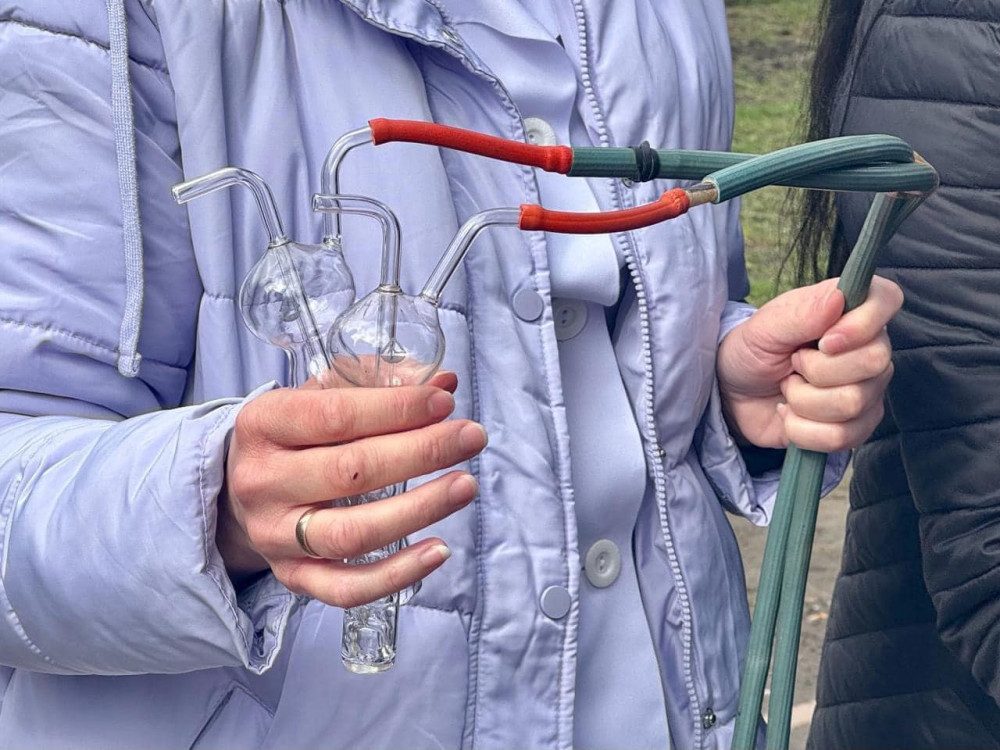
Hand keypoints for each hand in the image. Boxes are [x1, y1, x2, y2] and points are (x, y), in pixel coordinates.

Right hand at [217, 371, 485, 606]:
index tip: (444, 403)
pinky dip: (397, 574)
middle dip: (421, 452)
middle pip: (350, 472)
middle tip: (471, 437)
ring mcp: (275, 536)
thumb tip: (445, 382)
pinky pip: (347, 588)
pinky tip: (439, 550)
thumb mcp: (323, 395)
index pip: (335, 416)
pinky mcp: (294, 577)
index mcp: (264, 423)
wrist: (241, 491)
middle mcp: (262, 481)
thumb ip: (379, 383)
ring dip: (418, 509)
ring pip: (352, 533)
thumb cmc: (296, 434)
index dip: (396, 409)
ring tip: (466, 485)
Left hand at [717, 276, 901, 451]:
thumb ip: (802, 313)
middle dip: (816, 370)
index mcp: (850, 311)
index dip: (862, 324)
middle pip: (873, 362)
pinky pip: (841, 437)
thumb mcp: (765, 327)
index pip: (888, 300)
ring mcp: (867, 390)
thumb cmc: (753, 350)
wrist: (735, 393)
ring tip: (788, 388)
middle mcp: (869, 348)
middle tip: (793, 364)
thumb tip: (838, 297)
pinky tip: (790, 415)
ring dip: (802, 401)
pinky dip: (801, 430)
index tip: (825, 341)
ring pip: (853, 403)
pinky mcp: (855, 427)